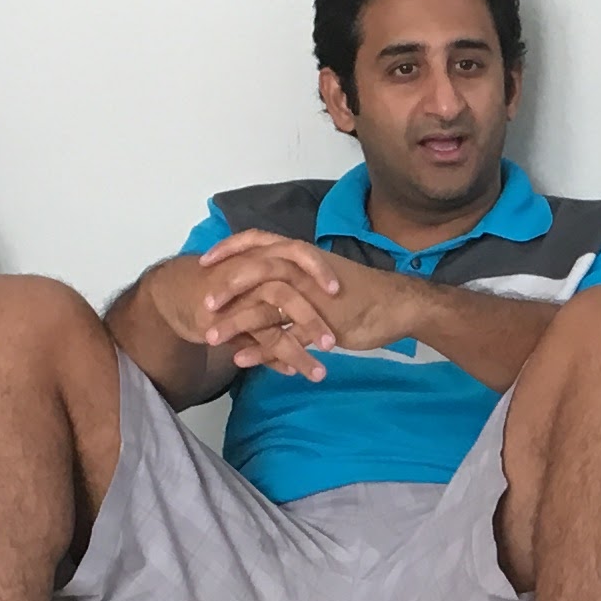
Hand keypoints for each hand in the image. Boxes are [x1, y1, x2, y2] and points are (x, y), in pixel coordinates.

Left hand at [160, 231, 423, 379]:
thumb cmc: (360, 293)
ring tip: (211, 338)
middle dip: (225, 287)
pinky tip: (242, 360)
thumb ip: (296, 276)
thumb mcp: (322, 277)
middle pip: (254, 271)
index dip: (229, 249)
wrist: (397, 306)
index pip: (257, 241)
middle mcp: (303, 271)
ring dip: (235, 322)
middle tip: (203, 304)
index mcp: (301, 255)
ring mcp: (311, 298)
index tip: (204, 260)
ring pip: (264, 306)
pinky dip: (261, 349)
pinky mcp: (320, 324)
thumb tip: (272, 280)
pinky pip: (284, 337)